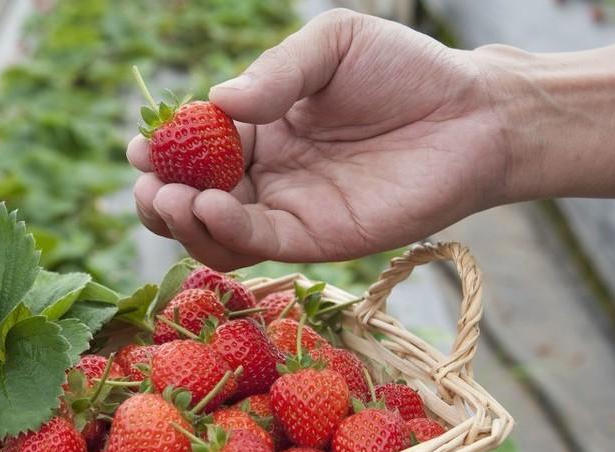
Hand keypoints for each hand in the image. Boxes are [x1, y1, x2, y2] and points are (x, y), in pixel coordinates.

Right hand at [129, 9, 511, 268]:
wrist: (473, 116)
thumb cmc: (404, 71)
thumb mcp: (333, 46)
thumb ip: (276, 73)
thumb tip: (216, 103)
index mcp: (261, 127)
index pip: (195, 147)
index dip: (162, 151)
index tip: (141, 147)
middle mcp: (267, 175)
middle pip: (193, 198)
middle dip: (158, 196)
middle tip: (148, 185)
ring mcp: (289, 210)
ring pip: (215, 232)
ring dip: (181, 222)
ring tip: (170, 198)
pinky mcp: (317, 240)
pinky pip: (258, 242)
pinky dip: (226, 230)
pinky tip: (211, 206)